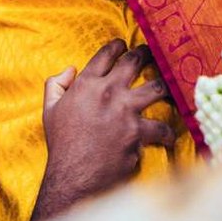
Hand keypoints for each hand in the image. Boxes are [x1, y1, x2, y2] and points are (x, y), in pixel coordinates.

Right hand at [32, 40, 175, 220]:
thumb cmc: (62, 144)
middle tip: (153, 53)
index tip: (124, 44)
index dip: (117, 46)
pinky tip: (170, 134)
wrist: (73, 175)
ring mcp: (126, 112)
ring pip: (157, 88)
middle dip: (146, 54)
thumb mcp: (50, 110)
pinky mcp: (138, 133)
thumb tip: (70, 69)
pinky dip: (167, 132)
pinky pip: (161, 127)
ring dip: (165, 85)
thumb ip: (56, 84)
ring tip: (171, 85)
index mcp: (86, 84)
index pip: (106, 55)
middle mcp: (108, 92)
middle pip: (135, 62)